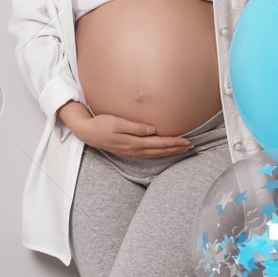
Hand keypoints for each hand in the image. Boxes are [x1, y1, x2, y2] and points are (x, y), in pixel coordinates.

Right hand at [57, 101, 192, 157]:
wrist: (87, 132)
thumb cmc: (101, 124)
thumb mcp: (117, 122)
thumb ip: (135, 127)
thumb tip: (152, 130)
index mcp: (133, 142)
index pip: (159, 143)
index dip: (173, 142)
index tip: (186, 141)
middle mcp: (134, 149)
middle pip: (159, 150)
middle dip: (175, 148)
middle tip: (190, 146)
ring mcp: (131, 151)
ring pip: (155, 154)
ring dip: (169, 152)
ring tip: (181, 149)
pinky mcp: (128, 150)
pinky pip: (148, 154)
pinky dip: (159, 153)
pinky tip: (163, 151)